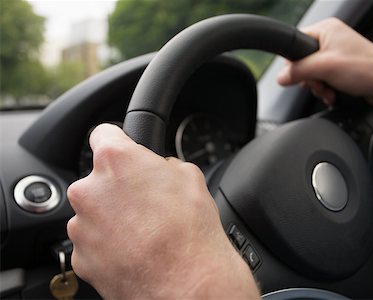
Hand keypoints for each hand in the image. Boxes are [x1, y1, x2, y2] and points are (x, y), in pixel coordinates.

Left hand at [67, 124, 258, 298]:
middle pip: (98, 179)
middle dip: (119, 187)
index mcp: (115, 161)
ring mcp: (82, 227)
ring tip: (145, 232)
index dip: (118, 142)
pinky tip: (136, 251)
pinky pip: (93, 242)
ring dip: (113, 218)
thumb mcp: (189, 177)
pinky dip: (109, 244)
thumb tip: (159, 169)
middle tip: (146, 202)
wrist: (187, 283)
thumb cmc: (191, 230)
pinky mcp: (82, 258)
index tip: (123, 150)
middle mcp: (90, 191)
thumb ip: (163, 165)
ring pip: (95, 213)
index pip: (103, 134)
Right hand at [278, 18, 372, 123]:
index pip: (295, 43)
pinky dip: (325, 89)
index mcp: (326, 29)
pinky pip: (322, 78)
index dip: (295, 63)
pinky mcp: (341, 67)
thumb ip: (298, 71)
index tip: (301, 75)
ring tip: (328, 91)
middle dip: (309, 79)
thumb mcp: (324, 68)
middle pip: (302, 61)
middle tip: (319, 84)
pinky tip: (332, 94)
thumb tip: (281, 77)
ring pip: (312, 73)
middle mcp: (331, 39)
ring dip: (317, 86)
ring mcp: (336, 53)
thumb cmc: (366, 69)